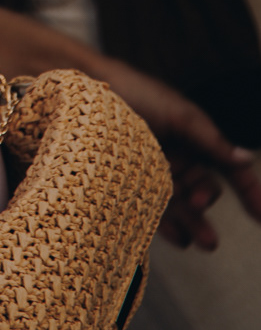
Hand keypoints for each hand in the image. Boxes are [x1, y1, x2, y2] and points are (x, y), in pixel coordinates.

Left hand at [93, 53, 260, 250]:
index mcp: (196, 140)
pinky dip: (167, 226)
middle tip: (200, 203)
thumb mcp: (179, 114)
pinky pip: (154, 210)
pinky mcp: (131, 184)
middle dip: (206, 201)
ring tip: (201, 241)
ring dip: (193, 223)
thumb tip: (246, 159)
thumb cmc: (136, 92)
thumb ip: (211, 140)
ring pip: (181, 205)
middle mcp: (179, 159)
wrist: (86, 89)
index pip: (230, 170)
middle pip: (204, 189)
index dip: (250, 192)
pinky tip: (178, 238)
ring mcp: (155, 173)